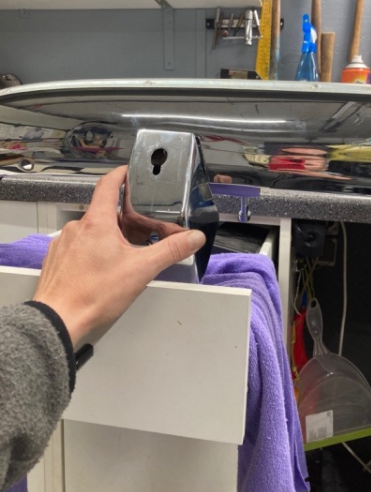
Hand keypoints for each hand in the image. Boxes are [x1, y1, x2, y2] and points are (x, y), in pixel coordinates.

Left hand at [33, 166, 205, 346]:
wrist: (58, 319)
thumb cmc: (92, 294)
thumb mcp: (141, 270)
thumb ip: (170, 251)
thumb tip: (192, 238)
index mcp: (97, 222)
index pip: (109, 184)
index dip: (122, 175)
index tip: (130, 172)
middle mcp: (77, 228)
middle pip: (106, 212)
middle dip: (127, 220)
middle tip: (143, 232)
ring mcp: (65, 244)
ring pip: (93, 231)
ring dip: (111, 238)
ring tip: (126, 257)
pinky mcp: (58, 259)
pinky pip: (80, 246)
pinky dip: (94, 251)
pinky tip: (104, 270)